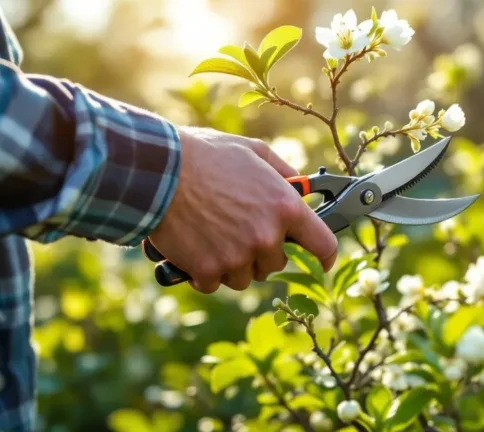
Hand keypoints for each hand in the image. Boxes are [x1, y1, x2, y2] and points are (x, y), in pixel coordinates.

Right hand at [148, 127, 337, 292]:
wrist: (158, 172)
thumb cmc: (205, 156)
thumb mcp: (254, 152)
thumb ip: (283, 172)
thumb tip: (300, 186)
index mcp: (285, 207)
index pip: (323, 244)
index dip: (325, 256)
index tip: (323, 261)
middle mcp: (267, 237)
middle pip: (276, 264)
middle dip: (260, 251)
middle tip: (238, 230)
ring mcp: (238, 257)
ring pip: (245, 277)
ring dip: (232, 263)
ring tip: (212, 235)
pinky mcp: (208, 270)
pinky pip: (214, 283)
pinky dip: (204, 271)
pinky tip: (194, 248)